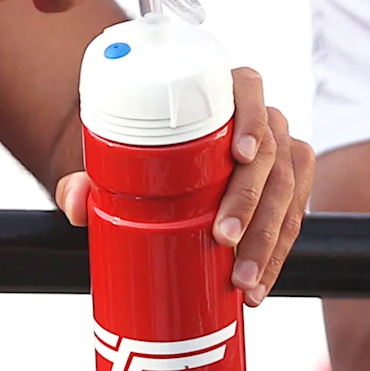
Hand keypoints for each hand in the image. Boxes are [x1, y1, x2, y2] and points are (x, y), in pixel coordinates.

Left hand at [56, 66, 317, 304]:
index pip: (248, 87)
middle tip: (223, 239)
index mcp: (221, 92)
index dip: (251, 118)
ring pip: (287, 189)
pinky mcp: (289, 187)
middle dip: (252, 201)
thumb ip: (85, 178)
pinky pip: (295, 216)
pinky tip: (258, 283)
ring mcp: (280, 153)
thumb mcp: (111, 162)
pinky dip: (279, 254)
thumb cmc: (138, 158)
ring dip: (269, 238)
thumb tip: (74, 202)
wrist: (153, 175)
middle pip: (272, 150)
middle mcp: (259, 119)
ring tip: (241, 279)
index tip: (239, 156)